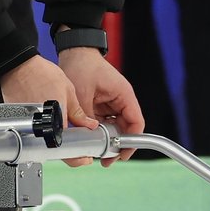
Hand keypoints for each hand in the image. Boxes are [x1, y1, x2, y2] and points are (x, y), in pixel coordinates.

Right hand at [0, 55, 97, 164]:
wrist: (17, 65)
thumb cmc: (40, 74)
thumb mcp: (68, 91)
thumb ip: (78, 113)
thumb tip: (89, 125)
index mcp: (56, 122)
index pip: (68, 153)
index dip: (78, 158)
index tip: (85, 156)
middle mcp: (39, 128)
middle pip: (54, 150)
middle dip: (66, 148)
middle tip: (74, 141)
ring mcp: (27, 127)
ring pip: (43, 142)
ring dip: (53, 138)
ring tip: (58, 125)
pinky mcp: (17, 122)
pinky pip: (32, 133)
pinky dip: (40, 130)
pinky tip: (45, 118)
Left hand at [58, 47, 143, 161]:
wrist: (74, 51)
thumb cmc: (82, 65)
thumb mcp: (82, 93)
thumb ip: (86, 116)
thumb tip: (86, 137)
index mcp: (124, 95)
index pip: (136, 123)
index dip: (131, 141)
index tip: (121, 153)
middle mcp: (121, 100)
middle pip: (125, 128)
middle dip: (116, 144)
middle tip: (105, 159)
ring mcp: (111, 103)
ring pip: (114, 127)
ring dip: (106, 139)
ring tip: (96, 152)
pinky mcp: (102, 104)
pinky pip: (104, 122)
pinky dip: (98, 131)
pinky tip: (90, 140)